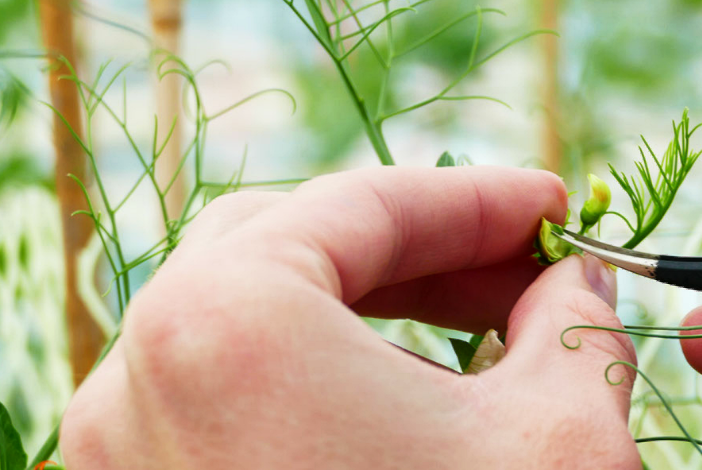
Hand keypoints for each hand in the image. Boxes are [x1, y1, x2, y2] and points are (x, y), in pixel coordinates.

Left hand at [60, 167, 638, 468]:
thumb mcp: (563, 437)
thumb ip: (574, 328)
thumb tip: (579, 288)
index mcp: (223, 324)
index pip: (361, 202)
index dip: (477, 197)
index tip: (556, 209)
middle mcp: (137, 383)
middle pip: (290, 251)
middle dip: (420, 250)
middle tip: (525, 270)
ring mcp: (122, 462)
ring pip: (249, 330)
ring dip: (370, 315)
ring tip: (481, 339)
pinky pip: (225, 407)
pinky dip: (316, 385)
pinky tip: (408, 415)